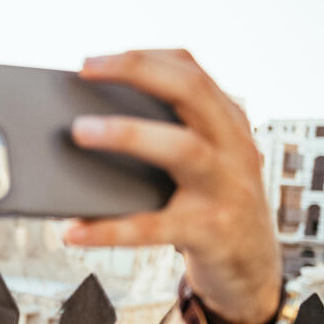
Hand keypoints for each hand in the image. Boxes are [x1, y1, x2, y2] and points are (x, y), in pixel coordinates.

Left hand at [64, 50, 281, 323]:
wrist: (250, 266)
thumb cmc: (206, 204)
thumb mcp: (198, 162)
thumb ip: (160, 137)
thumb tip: (77, 128)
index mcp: (227, 121)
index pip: (191, 71)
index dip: (143, 58)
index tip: (92, 59)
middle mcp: (233, 145)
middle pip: (192, 90)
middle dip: (138, 72)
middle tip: (84, 70)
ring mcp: (226, 187)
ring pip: (181, 148)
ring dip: (128, 134)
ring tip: (78, 131)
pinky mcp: (210, 230)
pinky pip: (154, 227)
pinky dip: (109, 229)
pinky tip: (72, 231)